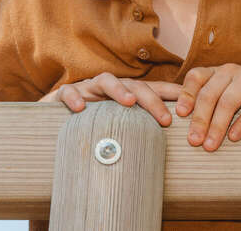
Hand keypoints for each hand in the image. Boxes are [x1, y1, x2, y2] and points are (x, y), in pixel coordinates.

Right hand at [40, 72, 181, 126]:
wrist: (49, 126)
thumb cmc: (90, 129)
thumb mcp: (116, 131)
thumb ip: (137, 137)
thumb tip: (167, 159)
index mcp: (124, 95)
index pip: (153, 90)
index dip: (172, 94)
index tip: (192, 108)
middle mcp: (108, 89)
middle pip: (134, 86)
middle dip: (152, 99)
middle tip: (166, 119)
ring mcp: (86, 90)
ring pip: (105, 80)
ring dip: (118, 89)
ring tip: (130, 103)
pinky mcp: (62, 95)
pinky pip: (68, 92)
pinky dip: (74, 98)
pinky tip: (80, 110)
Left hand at [176, 64, 240, 150]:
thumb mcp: (226, 92)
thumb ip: (207, 102)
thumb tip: (180, 127)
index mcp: (217, 71)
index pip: (196, 77)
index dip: (186, 94)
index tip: (180, 115)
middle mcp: (231, 71)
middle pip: (210, 94)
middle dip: (200, 119)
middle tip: (193, 142)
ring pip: (228, 102)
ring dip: (217, 126)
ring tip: (210, 146)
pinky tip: (234, 138)